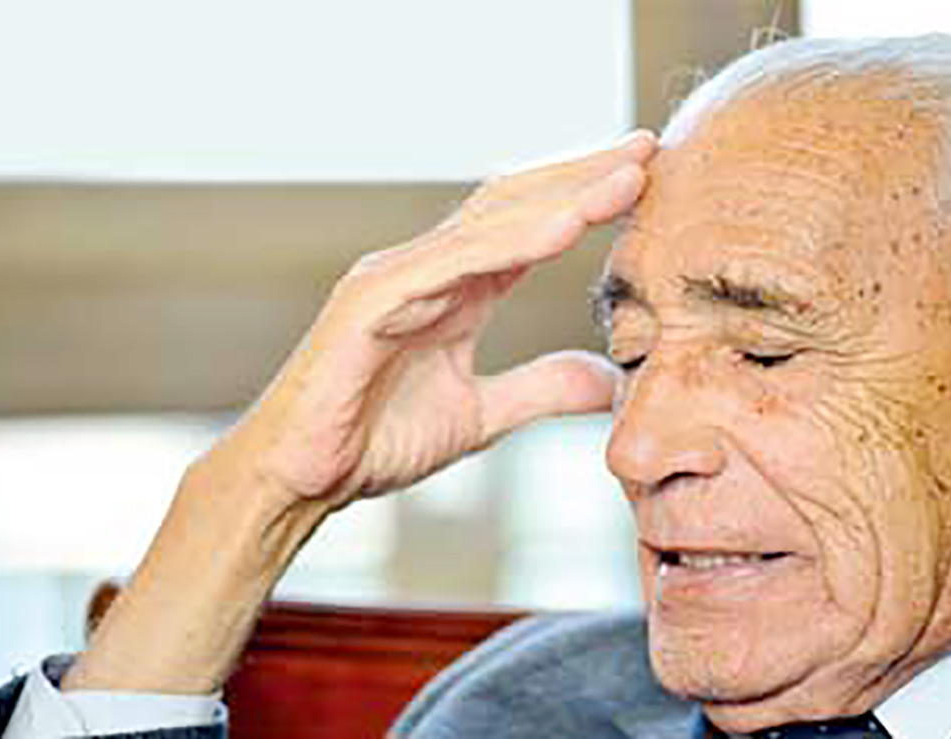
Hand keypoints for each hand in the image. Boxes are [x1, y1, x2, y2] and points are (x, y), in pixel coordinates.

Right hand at [63, 130, 656, 694]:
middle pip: (516, 203)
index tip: (649, 178)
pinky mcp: (368, 302)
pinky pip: (449, 264)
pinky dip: (510, 242)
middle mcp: (427, 268)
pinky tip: (565, 226)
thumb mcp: (480, 416)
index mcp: (455, 288)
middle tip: (649, 147)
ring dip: (563, 196)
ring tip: (627, 175)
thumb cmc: (373, 439)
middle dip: (584, 174)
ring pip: (490, 222)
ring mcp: (395, 278)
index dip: (587, 198)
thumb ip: (540, 389)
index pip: (530, 225)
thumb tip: (607, 379)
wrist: (300, 480)